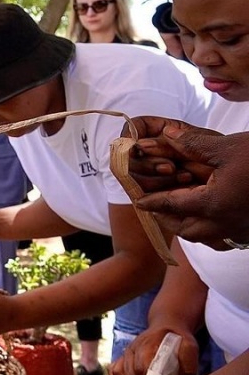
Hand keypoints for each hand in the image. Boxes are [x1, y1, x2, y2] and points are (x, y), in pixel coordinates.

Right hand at [109, 327, 198, 374]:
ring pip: (119, 373)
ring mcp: (126, 353)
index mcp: (148, 345)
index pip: (143, 367)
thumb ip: (189, 362)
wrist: (166, 326)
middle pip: (131, 374)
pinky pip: (113, 371)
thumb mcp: (189, 345)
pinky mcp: (123, 358)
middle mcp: (133, 348)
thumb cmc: (177, 338)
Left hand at [131, 126, 248, 247]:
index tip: (137, 200)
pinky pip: (226, 240)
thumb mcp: (229, 148)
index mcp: (213, 204)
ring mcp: (242, 232)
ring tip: (180, 214)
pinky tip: (211, 219)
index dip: (152, 202)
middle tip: (155, 208)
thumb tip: (167, 134)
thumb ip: (194, 144)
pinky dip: (212, 232)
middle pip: (185, 229)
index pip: (172, 205)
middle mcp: (225, 224)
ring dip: (189, 228)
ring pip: (205, 238)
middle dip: (167, 220)